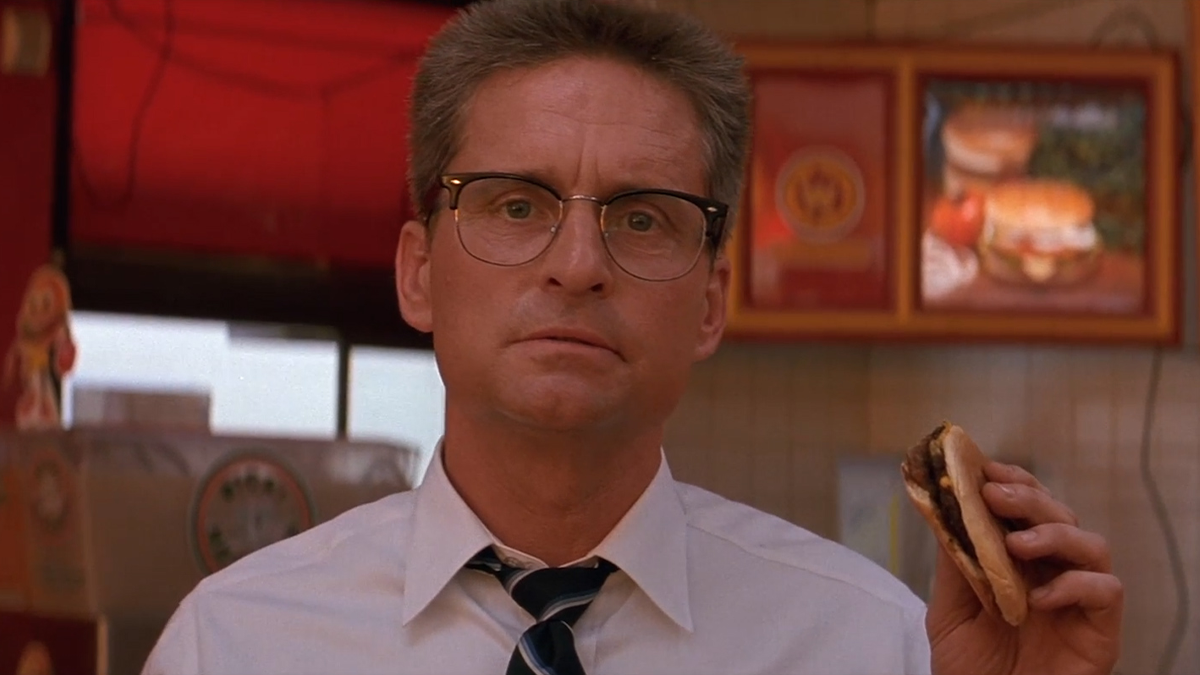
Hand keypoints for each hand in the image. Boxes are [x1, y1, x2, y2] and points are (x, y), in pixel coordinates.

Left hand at [927, 461, 1122, 674]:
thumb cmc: (971, 670)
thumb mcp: (949, 612)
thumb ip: (954, 565)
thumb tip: (947, 510)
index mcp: (1018, 563)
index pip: (1026, 509)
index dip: (1012, 482)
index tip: (985, 469)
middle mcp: (1053, 573)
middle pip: (1060, 516)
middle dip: (1028, 497)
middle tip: (995, 494)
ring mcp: (1079, 600)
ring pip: (1091, 544)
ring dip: (1055, 534)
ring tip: (1017, 545)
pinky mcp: (1101, 630)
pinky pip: (1106, 591)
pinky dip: (1076, 585)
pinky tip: (1040, 598)